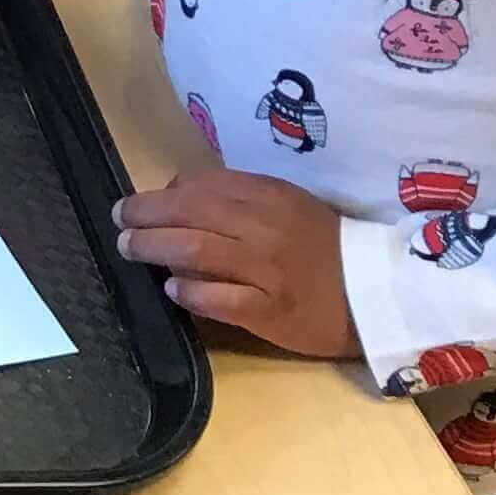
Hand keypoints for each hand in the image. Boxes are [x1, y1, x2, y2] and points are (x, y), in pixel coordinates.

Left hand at [116, 172, 357, 357]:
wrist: (375, 293)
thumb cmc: (324, 247)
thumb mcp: (285, 205)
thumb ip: (238, 196)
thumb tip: (177, 192)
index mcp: (268, 196)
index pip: (201, 185)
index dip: (163, 193)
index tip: (140, 203)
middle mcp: (263, 227)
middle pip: (189, 213)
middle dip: (145, 215)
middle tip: (120, 222)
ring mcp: (266, 269)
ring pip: (196, 250)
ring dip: (154, 248)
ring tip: (129, 250)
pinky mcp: (270, 309)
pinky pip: (220, 298)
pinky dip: (189, 291)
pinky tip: (172, 289)